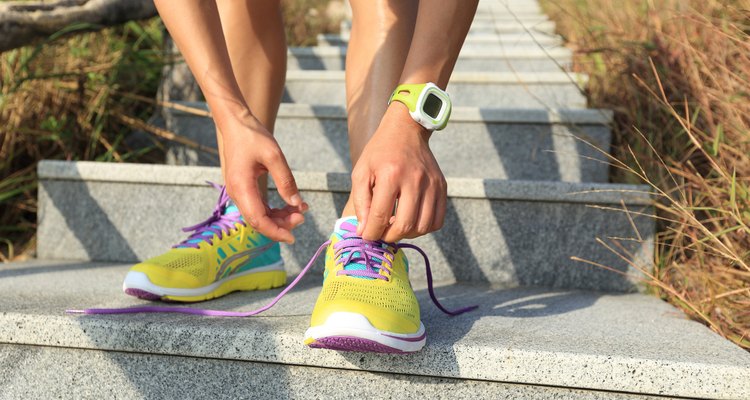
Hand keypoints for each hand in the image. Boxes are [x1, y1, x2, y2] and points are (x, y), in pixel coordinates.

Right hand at [221, 114, 306, 243]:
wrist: (236, 125)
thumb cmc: (253, 137)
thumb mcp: (274, 156)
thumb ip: (286, 181)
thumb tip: (297, 204)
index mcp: (241, 187)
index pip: (258, 220)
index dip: (275, 232)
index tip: (293, 237)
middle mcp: (237, 193)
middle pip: (259, 221)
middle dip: (282, 224)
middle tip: (303, 214)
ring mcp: (239, 192)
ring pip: (259, 215)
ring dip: (279, 217)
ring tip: (300, 209)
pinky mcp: (243, 189)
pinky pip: (258, 207)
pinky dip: (274, 210)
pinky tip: (290, 205)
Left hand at [352, 103, 447, 241]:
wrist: (406, 130)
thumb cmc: (379, 152)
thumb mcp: (361, 172)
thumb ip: (360, 202)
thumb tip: (364, 231)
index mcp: (391, 175)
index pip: (381, 216)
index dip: (371, 232)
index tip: (366, 236)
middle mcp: (414, 180)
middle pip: (404, 225)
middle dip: (389, 237)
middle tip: (381, 233)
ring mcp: (431, 184)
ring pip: (423, 226)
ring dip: (407, 234)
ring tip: (396, 227)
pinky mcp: (442, 186)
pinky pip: (437, 220)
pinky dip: (424, 228)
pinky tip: (412, 221)